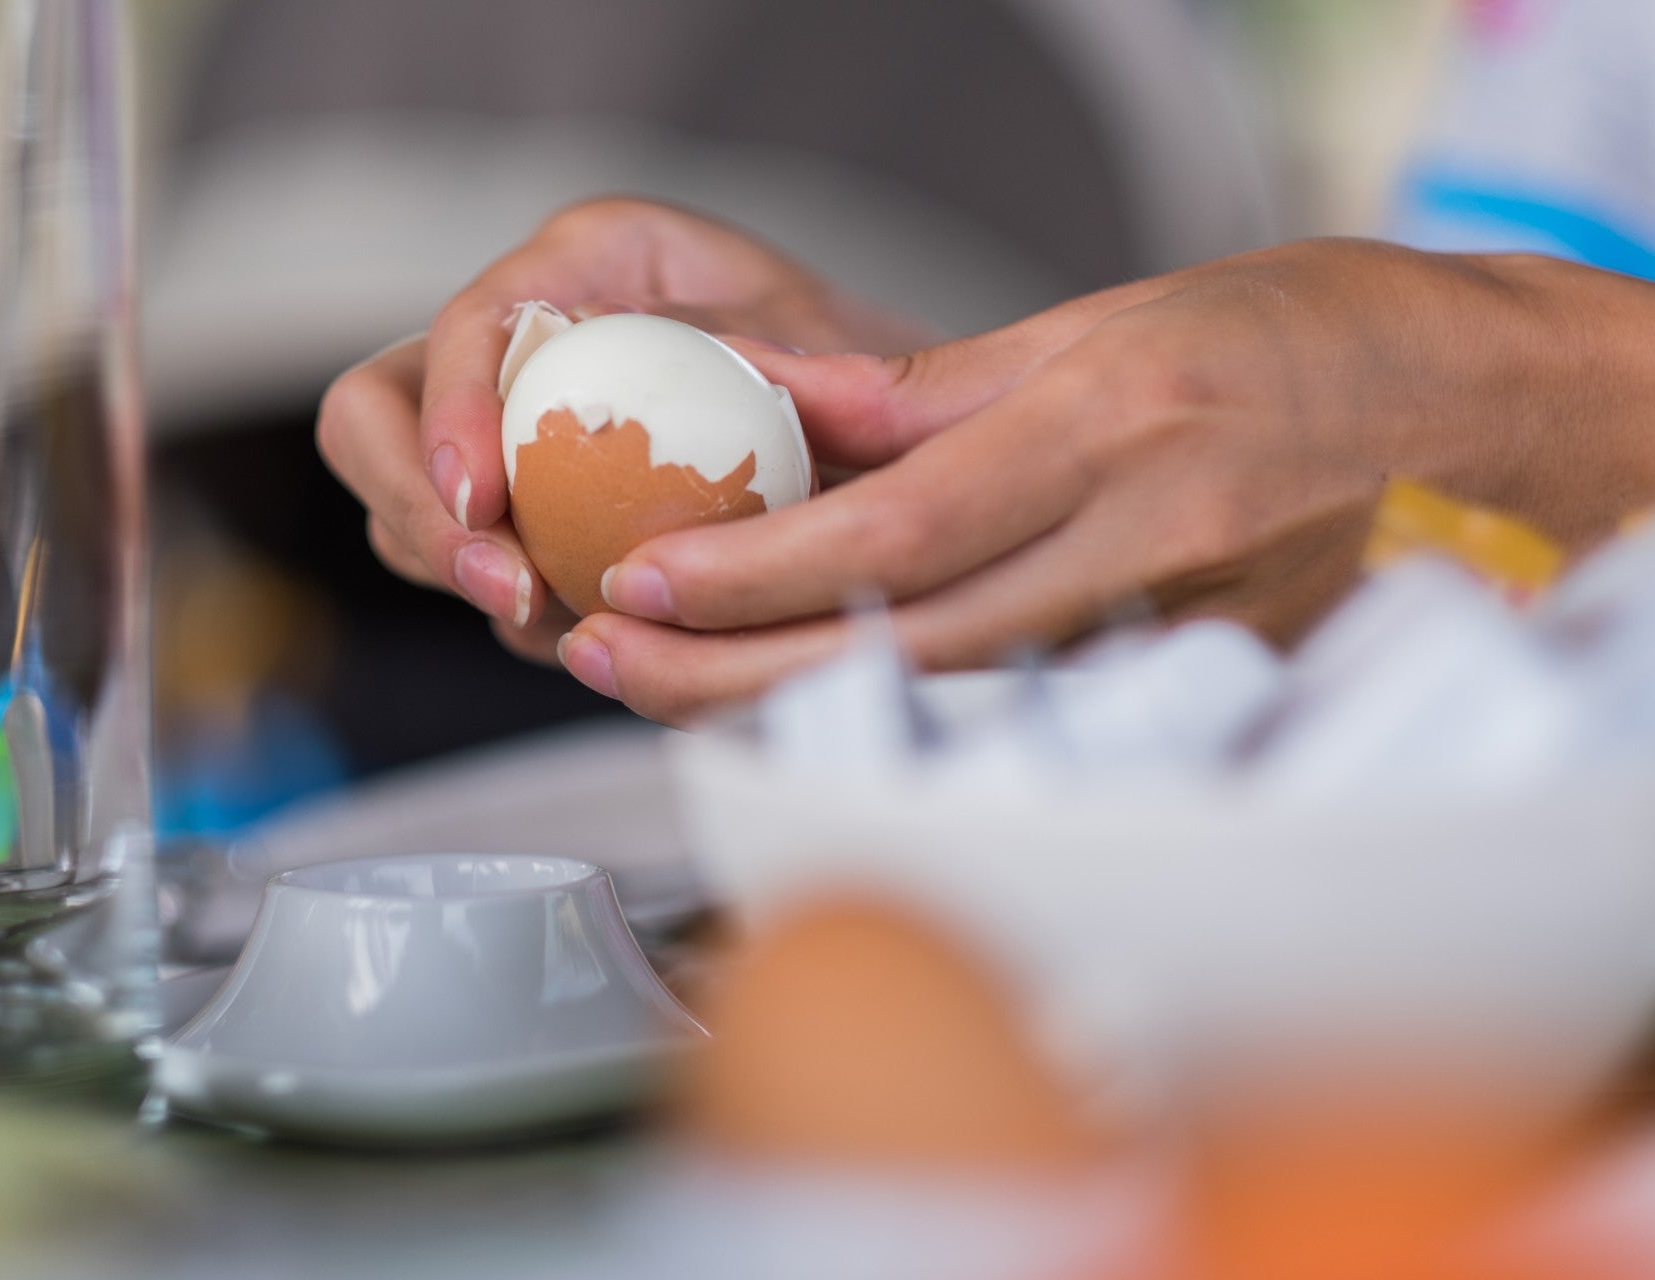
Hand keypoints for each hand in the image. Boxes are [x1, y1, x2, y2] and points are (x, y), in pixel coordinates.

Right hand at [318, 197, 935, 661]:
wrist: (888, 447)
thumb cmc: (859, 377)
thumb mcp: (827, 342)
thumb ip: (747, 350)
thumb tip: (677, 370)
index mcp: (587, 261)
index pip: (465, 328)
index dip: (451, 414)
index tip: (484, 502)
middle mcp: (525, 339)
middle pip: (374, 418)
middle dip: (420, 512)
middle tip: (508, 589)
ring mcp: (509, 433)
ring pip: (408, 508)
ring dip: (467, 576)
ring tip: (564, 618)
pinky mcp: (522, 516)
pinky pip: (475, 570)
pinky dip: (516, 611)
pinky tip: (589, 630)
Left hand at [572, 240, 1654, 722]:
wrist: (1504, 418)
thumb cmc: (1327, 342)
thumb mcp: (1133, 317)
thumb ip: (960, 387)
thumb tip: (810, 410)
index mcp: (1116, 424)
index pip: (897, 521)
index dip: (757, 566)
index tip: (647, 584)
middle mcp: (1148, 535)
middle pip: (904, 633)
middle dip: (738, 665)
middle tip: (619, 661)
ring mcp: (1184, 622)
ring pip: (959, 686)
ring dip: (806, 695)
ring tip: (683, 686)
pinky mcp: (1209, 674)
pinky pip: (1039, 700)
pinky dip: (925, 704)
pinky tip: (831, 701)